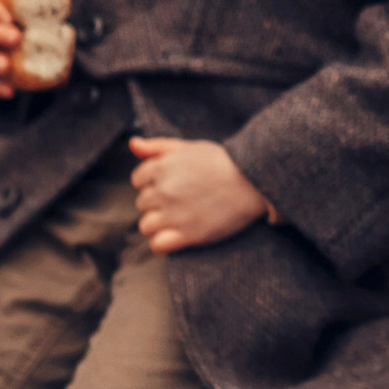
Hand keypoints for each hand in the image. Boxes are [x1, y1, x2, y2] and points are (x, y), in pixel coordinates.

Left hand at [128, 137, 270, 253]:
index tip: (173, 183)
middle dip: (158, 202)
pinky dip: (164, 243)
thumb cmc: (224, 161)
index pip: (138, 180)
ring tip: (180, 218)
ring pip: (146, 225)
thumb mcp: (190, 147)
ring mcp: (174, 214)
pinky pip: (157, 245)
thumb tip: (133, 143)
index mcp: (162, 167)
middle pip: (142, 203)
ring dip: (159, 224)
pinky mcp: (188, 234)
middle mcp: (164, 190)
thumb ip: (158, 146)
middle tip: (182, 200)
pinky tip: (178, 235)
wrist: (255, 181)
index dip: (154, 182)